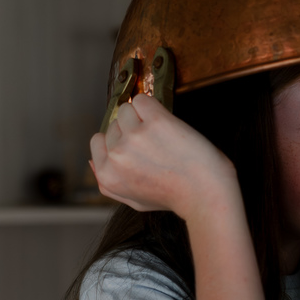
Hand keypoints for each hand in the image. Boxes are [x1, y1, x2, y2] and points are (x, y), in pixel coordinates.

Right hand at [89, 93, 236, 216]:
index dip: (119, 141)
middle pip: (114, 123)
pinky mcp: (156, 122)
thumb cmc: (176, 197)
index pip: (98, 141)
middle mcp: (116, 156)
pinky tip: (166, 121)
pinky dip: (152, 106)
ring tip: (163, 135)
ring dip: (143, 116)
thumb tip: (93, 161)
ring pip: (127, 109)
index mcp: (107, 176)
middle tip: (158, 146)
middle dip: (133, 130)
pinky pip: (142, 99)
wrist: (206, 193)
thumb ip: (108, 184)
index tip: (139, 148)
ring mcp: (134, 137)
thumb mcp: (134, 200)